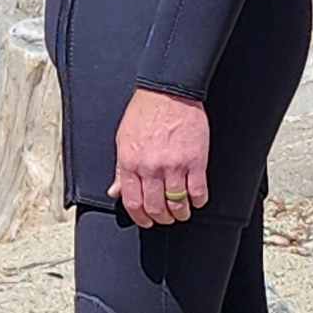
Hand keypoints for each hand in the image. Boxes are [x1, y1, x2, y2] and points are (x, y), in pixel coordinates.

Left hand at [113, 88, 210, 226]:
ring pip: (177, 204)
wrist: (168, 92)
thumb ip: (119, 169)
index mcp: (130, 163)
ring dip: (181, 213)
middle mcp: (150, 168)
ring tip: (183, 211)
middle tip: (166, 217)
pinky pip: (198, 192)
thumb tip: (114, 192)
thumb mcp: (123, 140)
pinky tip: (197, 199)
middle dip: (161, 218)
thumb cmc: (144, 113)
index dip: (141, 218)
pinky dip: (198, 201)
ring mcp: (173, 166)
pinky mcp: (195, 161)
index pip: (132, 203)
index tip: (147, 221)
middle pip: (155, 208)